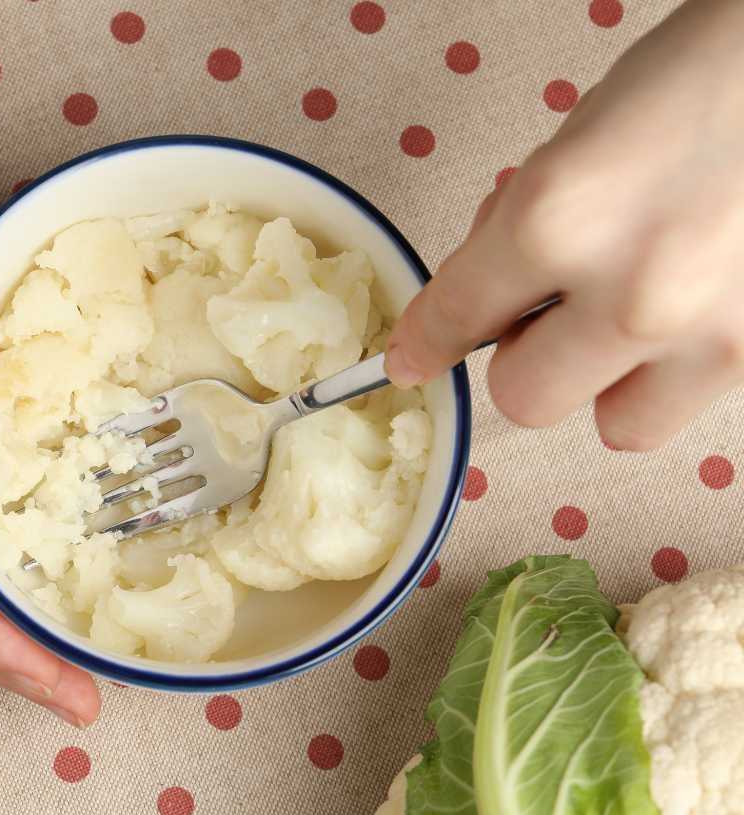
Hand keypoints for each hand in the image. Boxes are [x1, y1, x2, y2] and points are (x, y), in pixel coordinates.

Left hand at [385, 0, 743, 449]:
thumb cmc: (698, 78)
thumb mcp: (574, 145)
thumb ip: (517, 231)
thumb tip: (480, 303)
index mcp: (557, 219)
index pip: (457, 317)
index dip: (425, 343)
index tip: (413, 360)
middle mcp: (630, 297)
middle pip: (525, 401)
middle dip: (524, 358)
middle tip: (550, 308)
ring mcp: (710, 335)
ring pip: (616, 425)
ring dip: (604, 380)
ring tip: (630, 310)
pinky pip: (686, 400)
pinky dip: (671, 363)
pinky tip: (689, 295)